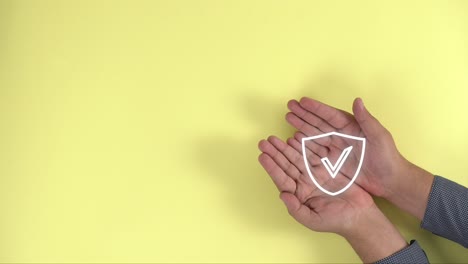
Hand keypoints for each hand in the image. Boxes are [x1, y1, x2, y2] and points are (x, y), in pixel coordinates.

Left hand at [258, 136, 406, 261]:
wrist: (360, 216)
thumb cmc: (336, 221)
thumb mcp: (312, 220)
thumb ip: (295, 209)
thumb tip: (282, 195)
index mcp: (298, 194)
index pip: (281, 179)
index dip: (271, 167)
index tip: (262, 156)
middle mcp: (304, 182)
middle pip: (286, 165)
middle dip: (275, 153)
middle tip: (264, 142)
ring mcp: (315, 173)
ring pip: (297, 157)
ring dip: (285, 147)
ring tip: (274, 138)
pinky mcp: (327, 167)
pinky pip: (313, 153)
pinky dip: (304, 145)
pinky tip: (295, 137)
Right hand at [285, 97, 433, 219]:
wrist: (390, 181)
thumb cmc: (388, 158)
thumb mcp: (380, 137)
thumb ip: (367, 120)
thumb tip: (357, 100)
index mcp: (352, 126)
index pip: (330, 115)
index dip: (316, 108)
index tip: (302, 101)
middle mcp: (341, 135)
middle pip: (319, 122)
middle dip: (304, 114)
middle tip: (289, 105)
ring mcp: (336, 148)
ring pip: (314, 134)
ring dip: (301, 126)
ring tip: (288, 117)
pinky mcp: (333, 161)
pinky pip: (315, 151)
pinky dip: (304, 144)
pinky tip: (294, 138)